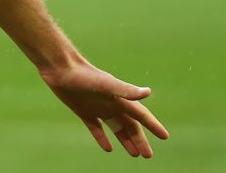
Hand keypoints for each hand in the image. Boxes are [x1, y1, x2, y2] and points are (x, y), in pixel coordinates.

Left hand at [42, 60, 169, 156]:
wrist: (60, 69)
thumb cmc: (84, 76)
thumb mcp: (106, 85)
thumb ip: (126, 90)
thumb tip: (148, 92)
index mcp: (120, 99)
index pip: (141, 115)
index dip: (153, 126)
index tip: (165, 136)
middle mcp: (112, 104)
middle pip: (130, 125)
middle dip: (139, 140)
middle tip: (147, 155)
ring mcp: (98, 108)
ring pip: (116, 128)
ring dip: (125, 140)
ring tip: (134, 154)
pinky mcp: (84, 112)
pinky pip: (96, 128)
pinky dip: (102, 138)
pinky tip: (108, 149)